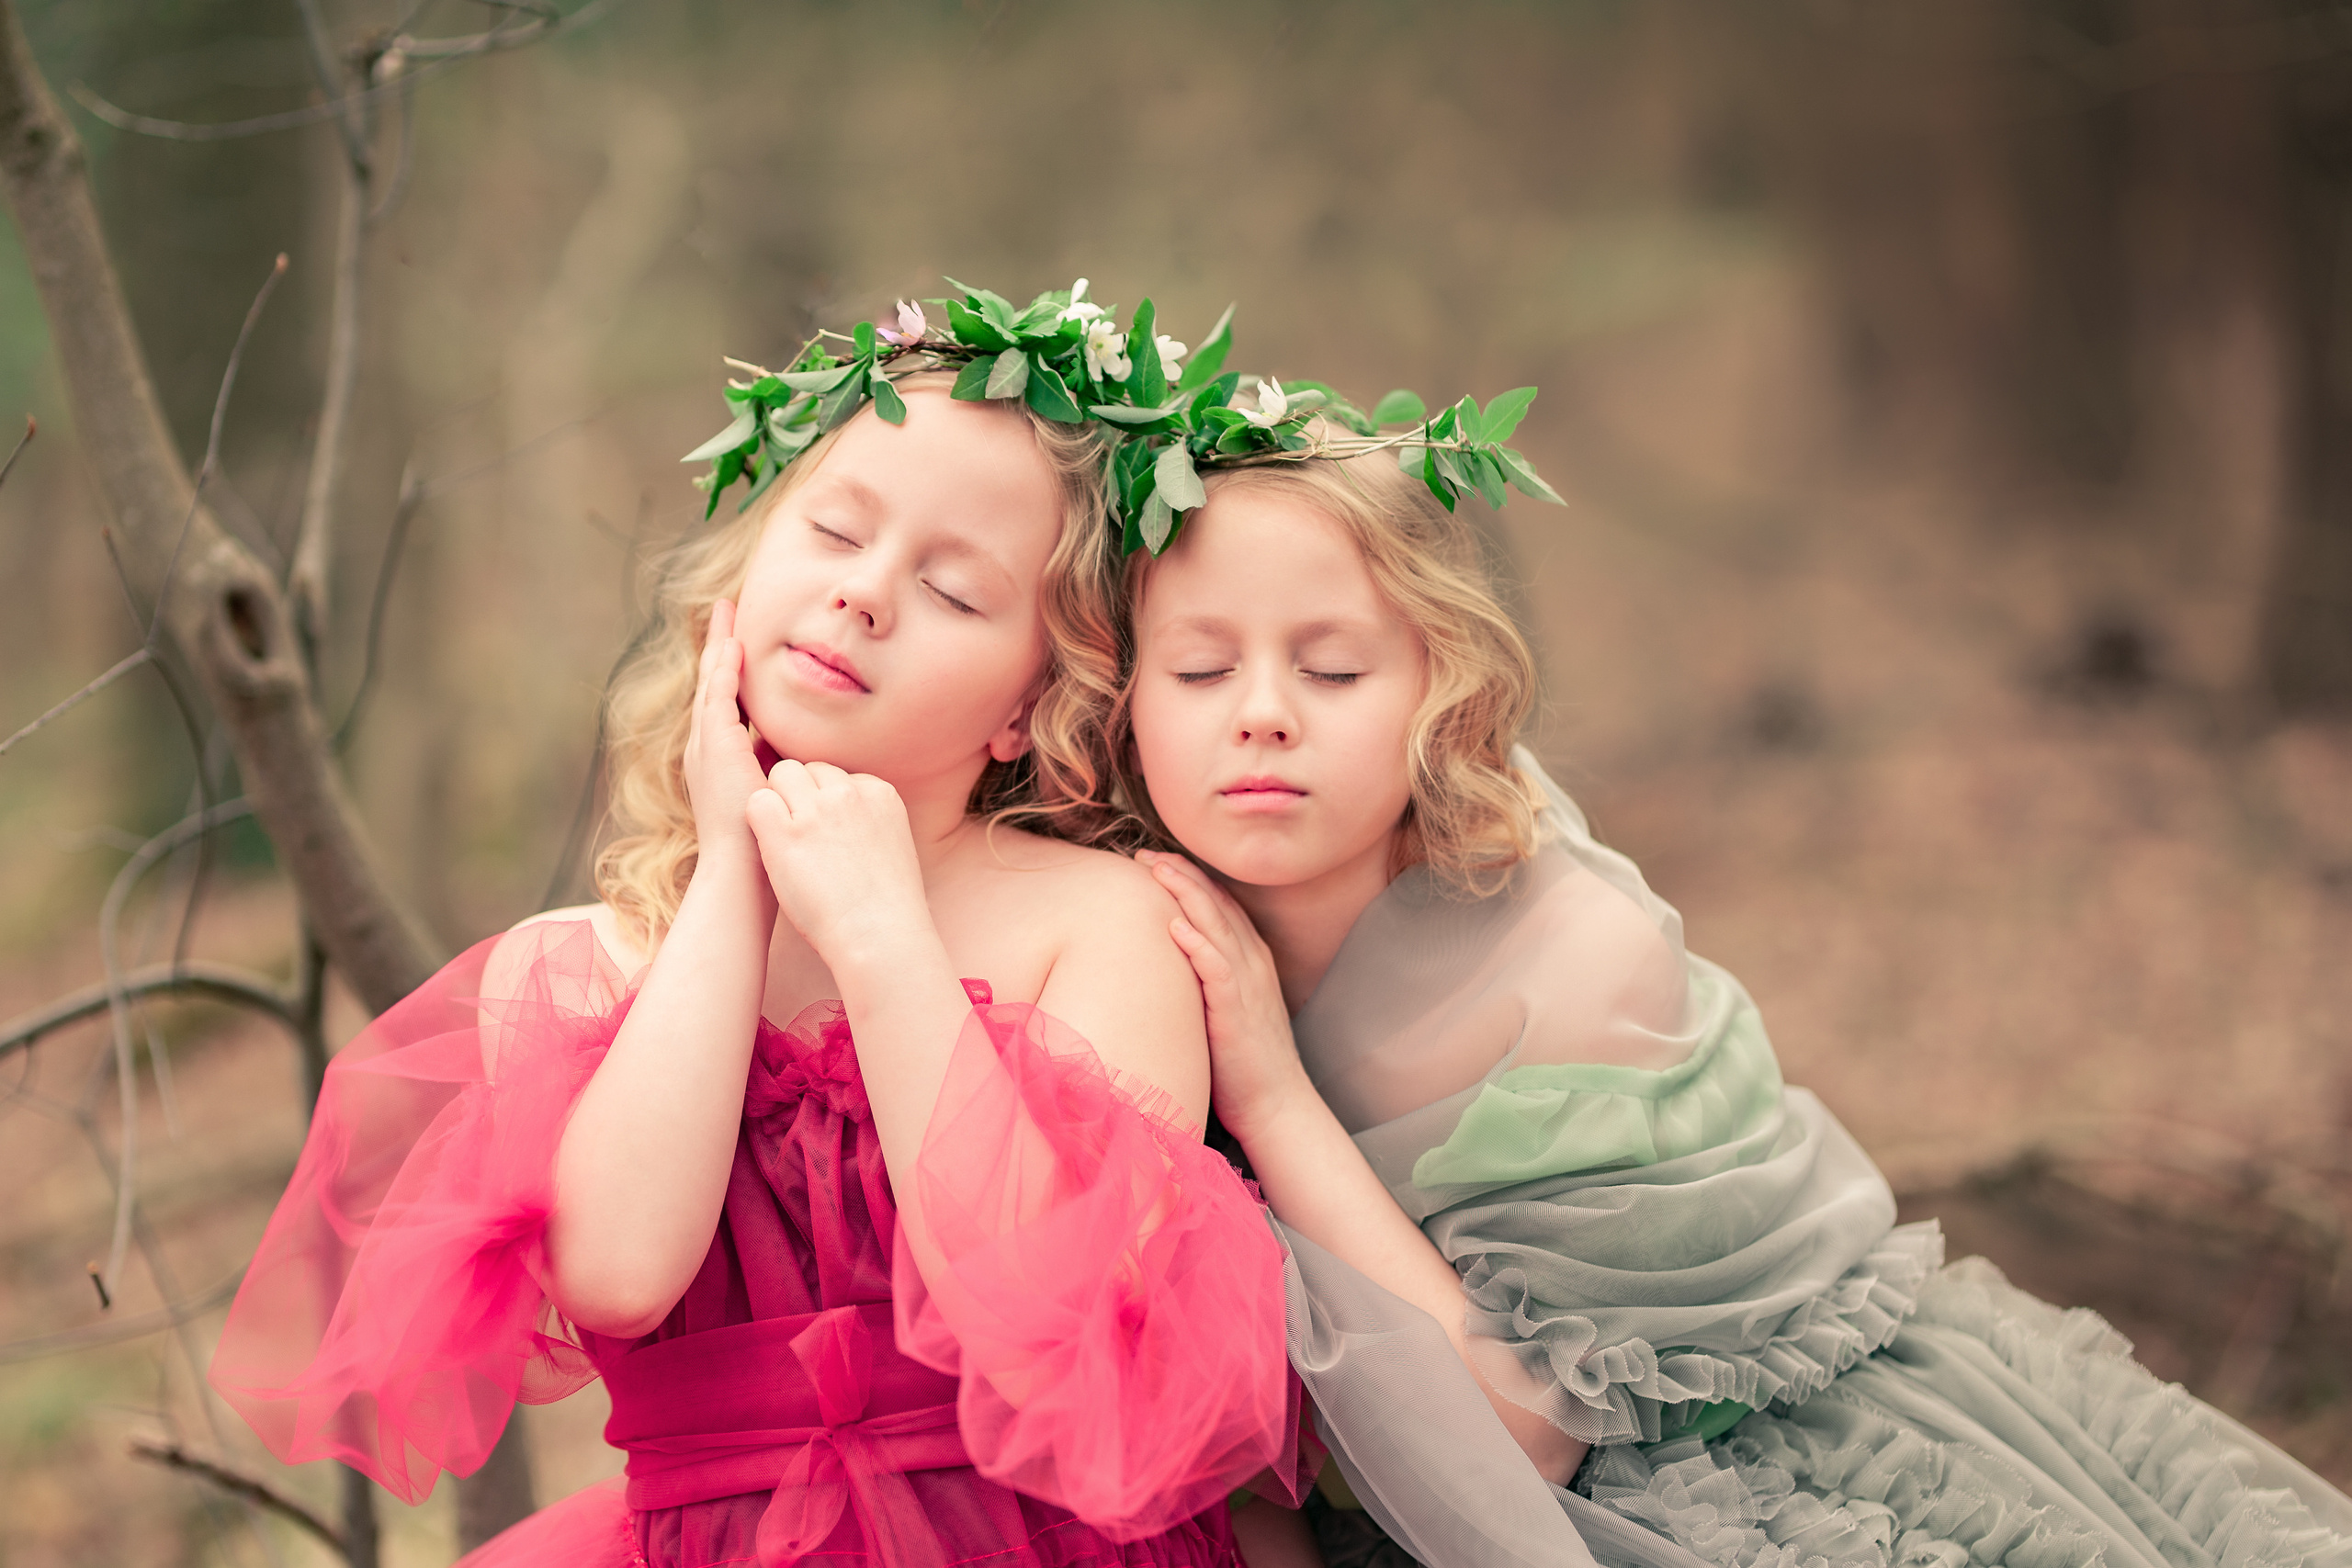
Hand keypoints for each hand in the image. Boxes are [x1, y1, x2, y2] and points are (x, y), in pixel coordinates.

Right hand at [683, 600, 771, 867]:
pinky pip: (717, 701)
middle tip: (728, 606)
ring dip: (720, 646)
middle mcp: (707, 749)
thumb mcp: (775, 795)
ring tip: (727, 612)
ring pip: (712, 684)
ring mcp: (707, 749)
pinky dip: (724, 673)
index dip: (732, 666)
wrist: (744, 873)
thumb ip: (783, 770)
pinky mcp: (714, 751)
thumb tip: (806, 756)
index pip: (726, 700)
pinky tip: (733, 648)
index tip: (743, 638)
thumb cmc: (764, 846)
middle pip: (712, 682)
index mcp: (721, 758)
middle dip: (720, 643)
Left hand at [747, 759, 931, 972]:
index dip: (823, 800)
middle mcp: (848, 793)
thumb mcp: (892, 844)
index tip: (824, 830)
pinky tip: (769, 846)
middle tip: (797, 833)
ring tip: (784, 841)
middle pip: (807, 768)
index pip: (836, 774)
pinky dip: (758, 820)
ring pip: (781, 775)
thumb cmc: (886, 905)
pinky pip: (757, 802)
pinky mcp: (785, 833)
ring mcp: (816, 811)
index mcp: (879, 792)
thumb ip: (867, 819)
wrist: (880, 936)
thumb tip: (839, 817)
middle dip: (797, 793)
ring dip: (777, 802)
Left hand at [1139, 850, 1312, 1142]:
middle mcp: (1252, 964)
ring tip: (1157, 869)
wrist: (1277, 1106)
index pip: (1219, 906)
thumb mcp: (1224, 1011)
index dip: (1189, 878)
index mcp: (1249, 961)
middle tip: (1145, 853)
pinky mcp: (1237, 1012)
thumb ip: (1204, 982)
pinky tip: (1176, 925)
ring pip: (1216, 926)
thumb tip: (1166, 965)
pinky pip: (1218, 970)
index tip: (1154, 859)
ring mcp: (1247, 986)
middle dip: (1181, 874)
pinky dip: (1199, 944)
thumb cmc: (1243, 1065)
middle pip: (1215, 905)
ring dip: (1186, 894)